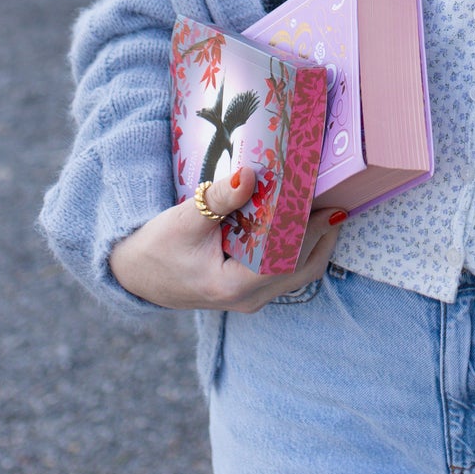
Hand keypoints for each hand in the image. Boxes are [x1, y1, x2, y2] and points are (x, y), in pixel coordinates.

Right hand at [110, 166, 346, 311]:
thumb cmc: (157, 247)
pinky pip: (288, 270)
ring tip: (329, 206)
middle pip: (302, 269)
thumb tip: (250, 175)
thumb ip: (219, 198)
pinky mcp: (251, 289)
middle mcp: (249, 299)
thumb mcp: (185, 219)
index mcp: (233, 286)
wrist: (135, 274)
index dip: (312, 232)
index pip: (287, 259)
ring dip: (317, 241)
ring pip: (299, 272)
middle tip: (339, 198)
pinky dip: (302, 247)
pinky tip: (306, 221)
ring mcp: (252, 298)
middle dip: (324, 234)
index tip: (330, 203)